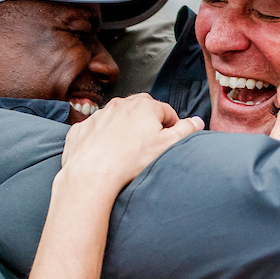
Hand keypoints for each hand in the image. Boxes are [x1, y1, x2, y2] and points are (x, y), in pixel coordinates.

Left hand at [60, 94, 203, 191]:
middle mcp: (120, 104)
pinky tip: (104, 155)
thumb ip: (185, 131)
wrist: (91, 173)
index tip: (168, 142)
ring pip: (116, 120)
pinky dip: (100, 139)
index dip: (171, 127)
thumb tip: (197, 121)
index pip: (166, 112)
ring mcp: (98, 115)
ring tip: (125, 153)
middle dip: (146, 124)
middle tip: (148, 146)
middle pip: (140, 111)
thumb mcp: (167, 146)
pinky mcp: (82, 129)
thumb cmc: (131, 160)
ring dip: (122, 130)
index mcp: (144, 105)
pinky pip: (95, 130)